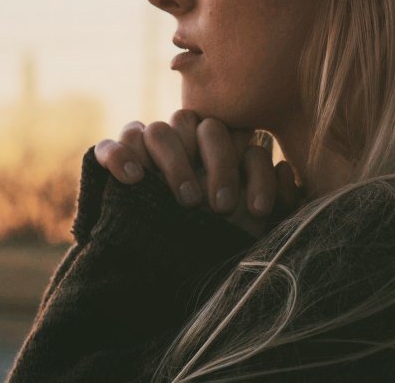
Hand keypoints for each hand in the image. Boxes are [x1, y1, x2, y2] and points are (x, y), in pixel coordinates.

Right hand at [94, 110, 302, 236]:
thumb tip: (284, 168)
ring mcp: (146, 149)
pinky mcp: (112, 164)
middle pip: (200, 124)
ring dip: (176, 162)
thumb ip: (277, 199)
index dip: (252, 168)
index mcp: (217, 148)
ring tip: (187, 200)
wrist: (159, 270)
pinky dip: (121, 156)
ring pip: (159, 130)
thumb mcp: (252, 225)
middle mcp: (183, 141)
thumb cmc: (215, 241)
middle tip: (221, 207)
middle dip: (218, 163)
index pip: (238, 133)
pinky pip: (110, 145)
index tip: (258, 210)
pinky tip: (134, 179)